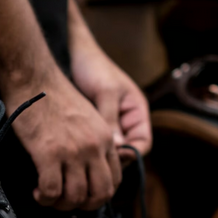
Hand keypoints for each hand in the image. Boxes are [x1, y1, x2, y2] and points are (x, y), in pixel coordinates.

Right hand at [4, 69, 121, 210]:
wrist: (33, 78)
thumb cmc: (54, 96)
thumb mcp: (88, 117)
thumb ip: (94, 142)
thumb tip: (89, 168)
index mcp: (106, 138)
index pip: (115, 180)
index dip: (99, 195)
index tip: (83, 194)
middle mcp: (94, 147)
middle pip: (100, 194)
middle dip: (84, 206)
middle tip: (67, 202)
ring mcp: (73, 152)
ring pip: (76, 197)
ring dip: (61, 204)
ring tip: (49, 197)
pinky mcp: (49, 154)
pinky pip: (52, 191)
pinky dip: (45, 198)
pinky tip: (38, 191)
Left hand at [69, 39, 151, 163]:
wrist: (74, 54)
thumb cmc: (94, 68)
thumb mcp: (105, 92)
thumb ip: (110, 119)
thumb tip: (115, 148)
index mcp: (137, 113)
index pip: (142, 144)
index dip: (131, 154)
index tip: (112, 156)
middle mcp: (125, 123)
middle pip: (125, 152)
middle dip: (112, 160)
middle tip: (93, 164)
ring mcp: (109, 125)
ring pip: (108, 151)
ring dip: (98, 157)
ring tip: (83, 160)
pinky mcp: (92, 127)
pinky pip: (95, 145)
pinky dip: (88, 151)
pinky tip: (75, 153)